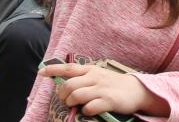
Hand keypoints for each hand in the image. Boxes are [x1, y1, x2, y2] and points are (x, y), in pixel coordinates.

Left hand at [40, 63, 168, 116]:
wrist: (136, 90)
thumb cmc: (113, 84)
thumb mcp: (98, 75)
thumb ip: (83, 78)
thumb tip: (63, 84)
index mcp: (91, 70)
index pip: (69, 68)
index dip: (54, 69)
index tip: (41, 72)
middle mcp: (95, 77)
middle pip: (69, 85)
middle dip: (63, 95)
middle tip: (66, 100)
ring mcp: (102, 89)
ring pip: (77, 96)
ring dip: (72, 103)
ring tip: (75, 106)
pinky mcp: (109, 100)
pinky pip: (90, 107)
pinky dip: (86, 111)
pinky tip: (89, 111)